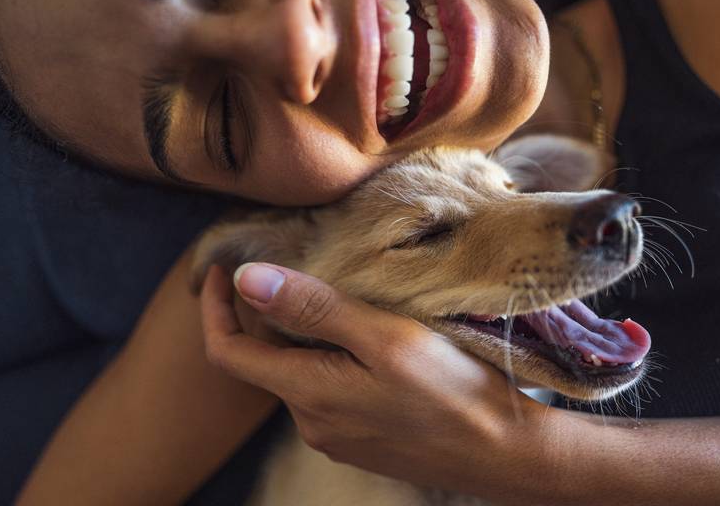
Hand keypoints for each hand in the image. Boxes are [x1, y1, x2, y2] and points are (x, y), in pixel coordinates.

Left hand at [199, 263, 548, 498]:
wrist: (505, 453)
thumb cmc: (453, 391)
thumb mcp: (384, 337)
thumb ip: (315, 309)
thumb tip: (246, 278)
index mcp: (307, 394)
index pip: (227, 352)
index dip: (214, 307)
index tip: (222, 268)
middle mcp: (311, 423)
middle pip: (266, 360)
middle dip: (270, 314)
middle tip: (301, 266)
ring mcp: (337, 437)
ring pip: (301, 374)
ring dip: (308, 337)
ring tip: (346, 298)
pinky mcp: (363, 441)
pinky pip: (329, 393)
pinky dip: (332, 360)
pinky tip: (371, 340)